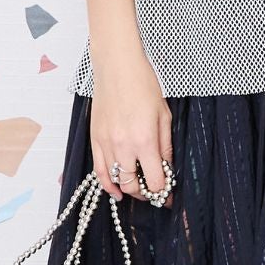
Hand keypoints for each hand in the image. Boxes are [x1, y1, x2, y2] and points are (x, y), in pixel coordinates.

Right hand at [89, 49, 174, 202]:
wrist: (117, 67)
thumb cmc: (143, 85)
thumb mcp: (164, 115)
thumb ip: (166, 146)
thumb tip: (167, 168)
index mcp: (145, 140)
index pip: (155, 182)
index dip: (164, 194)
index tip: (170, 197)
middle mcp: (124, 146)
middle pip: (133, 186)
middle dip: (146, 194)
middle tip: (155, 192)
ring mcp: (106, 144)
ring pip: (116, 181)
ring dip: (129, 189)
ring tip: (139, 189)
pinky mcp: (95, 139)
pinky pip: (99, 171)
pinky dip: (107, 184)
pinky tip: (116, 191)